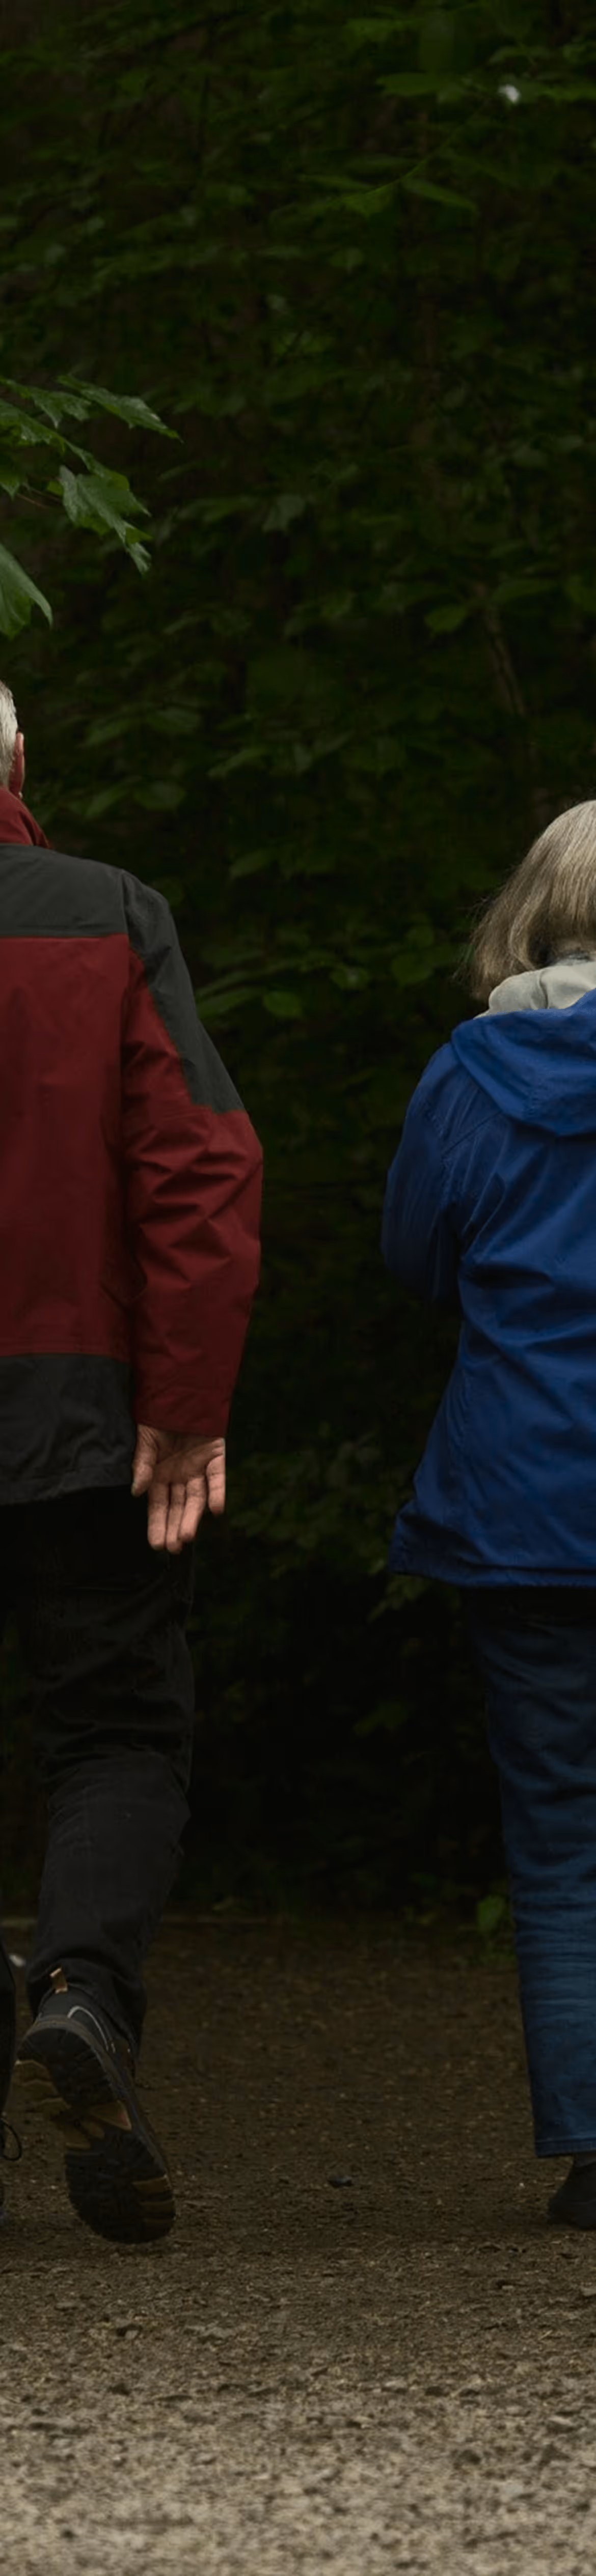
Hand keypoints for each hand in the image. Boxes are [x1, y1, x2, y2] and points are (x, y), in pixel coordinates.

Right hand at [130, 1424, 225, 1552]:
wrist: (179, 1390)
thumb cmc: (156, 1415)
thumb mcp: (144, 1439)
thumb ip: (142, 1465)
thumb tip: (136, 1492)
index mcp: (159, 1474)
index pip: (158, 1506)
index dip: (158, 1525)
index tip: (157, 1545)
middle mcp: (179, 1475)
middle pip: (177, 1507)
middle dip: (175, 1527)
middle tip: (173, 1548)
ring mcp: (198, 1467)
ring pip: (196, 1498)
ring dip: (192, 1517)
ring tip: (187, 1537)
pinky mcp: (216, 1456)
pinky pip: (218, 1477)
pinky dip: (218, 1492)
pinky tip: (216, 1509)